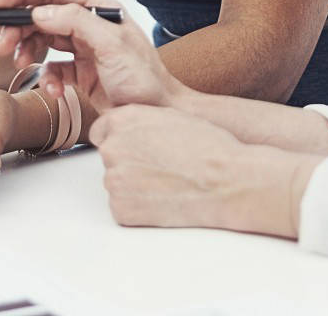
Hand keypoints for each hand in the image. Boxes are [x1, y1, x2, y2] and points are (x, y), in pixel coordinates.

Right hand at [0, 0, 183, 112]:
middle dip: (19, 29)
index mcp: (100, 9)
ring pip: (43, 42)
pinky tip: (55, 90)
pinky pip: (53, 70)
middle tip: (2, 46)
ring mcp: (85, 50)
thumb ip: (76, 22)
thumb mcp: (112, 45)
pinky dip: (47, 79)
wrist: (157, 114)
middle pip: (42, 16)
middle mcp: (90, 26)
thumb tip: (40, 12)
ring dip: (27, 53)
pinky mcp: (82, 74)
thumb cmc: (144, 79)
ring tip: (20, 66)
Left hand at [91, 106, 319, 238]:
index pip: (101, 131)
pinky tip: (165, 200)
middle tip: (161, 168)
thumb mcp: (170, 117)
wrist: (225, 181)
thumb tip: (128, 130)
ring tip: (168, 183)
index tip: (137, 148)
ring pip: (118, 183)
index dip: (121, 140)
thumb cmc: (208, 146)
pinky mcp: (121, 210)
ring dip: (135, 185)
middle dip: (129, 163)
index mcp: (122, 120)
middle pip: (110, 158)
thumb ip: (140, 120)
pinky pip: (123, 207)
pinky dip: (139, 207)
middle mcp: (112, 148)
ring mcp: (114, 181)